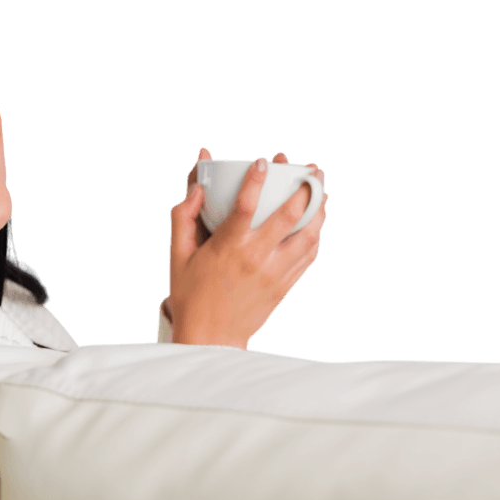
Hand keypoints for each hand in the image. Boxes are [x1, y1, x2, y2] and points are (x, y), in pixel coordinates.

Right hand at [166, 150, 327, 348]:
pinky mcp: (286, 286)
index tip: (263, 161)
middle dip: (306, 186)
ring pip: (309, 235)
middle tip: (311, 168)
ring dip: (319, 209)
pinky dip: (316, 234)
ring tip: (322, 190)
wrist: (211, 339)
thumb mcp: (178, 255)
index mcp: (228, 248)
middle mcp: (256, 258)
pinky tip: (316, 222)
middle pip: (290, 215)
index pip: (246, 205)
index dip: (256, 179)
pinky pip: (309, 255)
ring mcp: (275, 273)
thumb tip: (197, 188)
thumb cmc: (190, 295)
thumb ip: (183, 217)